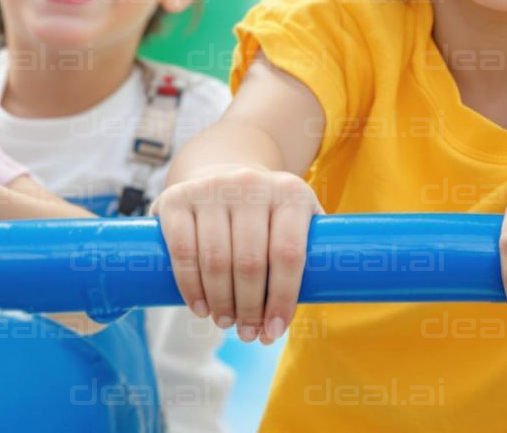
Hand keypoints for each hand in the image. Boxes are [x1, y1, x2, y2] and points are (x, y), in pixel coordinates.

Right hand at [153, 166, 320, 345]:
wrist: (222, 173)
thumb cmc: (267, 215)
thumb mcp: (296, 219)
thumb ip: (314, 252)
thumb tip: (329, 296)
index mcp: (290, 193)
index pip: (288, 253)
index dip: (283, 299)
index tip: (275, 331)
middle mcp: (251, 184)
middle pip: (250, 261)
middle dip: (249, 308)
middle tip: (247, 333)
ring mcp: (211, 188)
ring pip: (215, 260)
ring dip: (221, 303)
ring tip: (226, 323)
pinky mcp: (177, 196)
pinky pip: (182, 250)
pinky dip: (190, 287)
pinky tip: (200, 308)